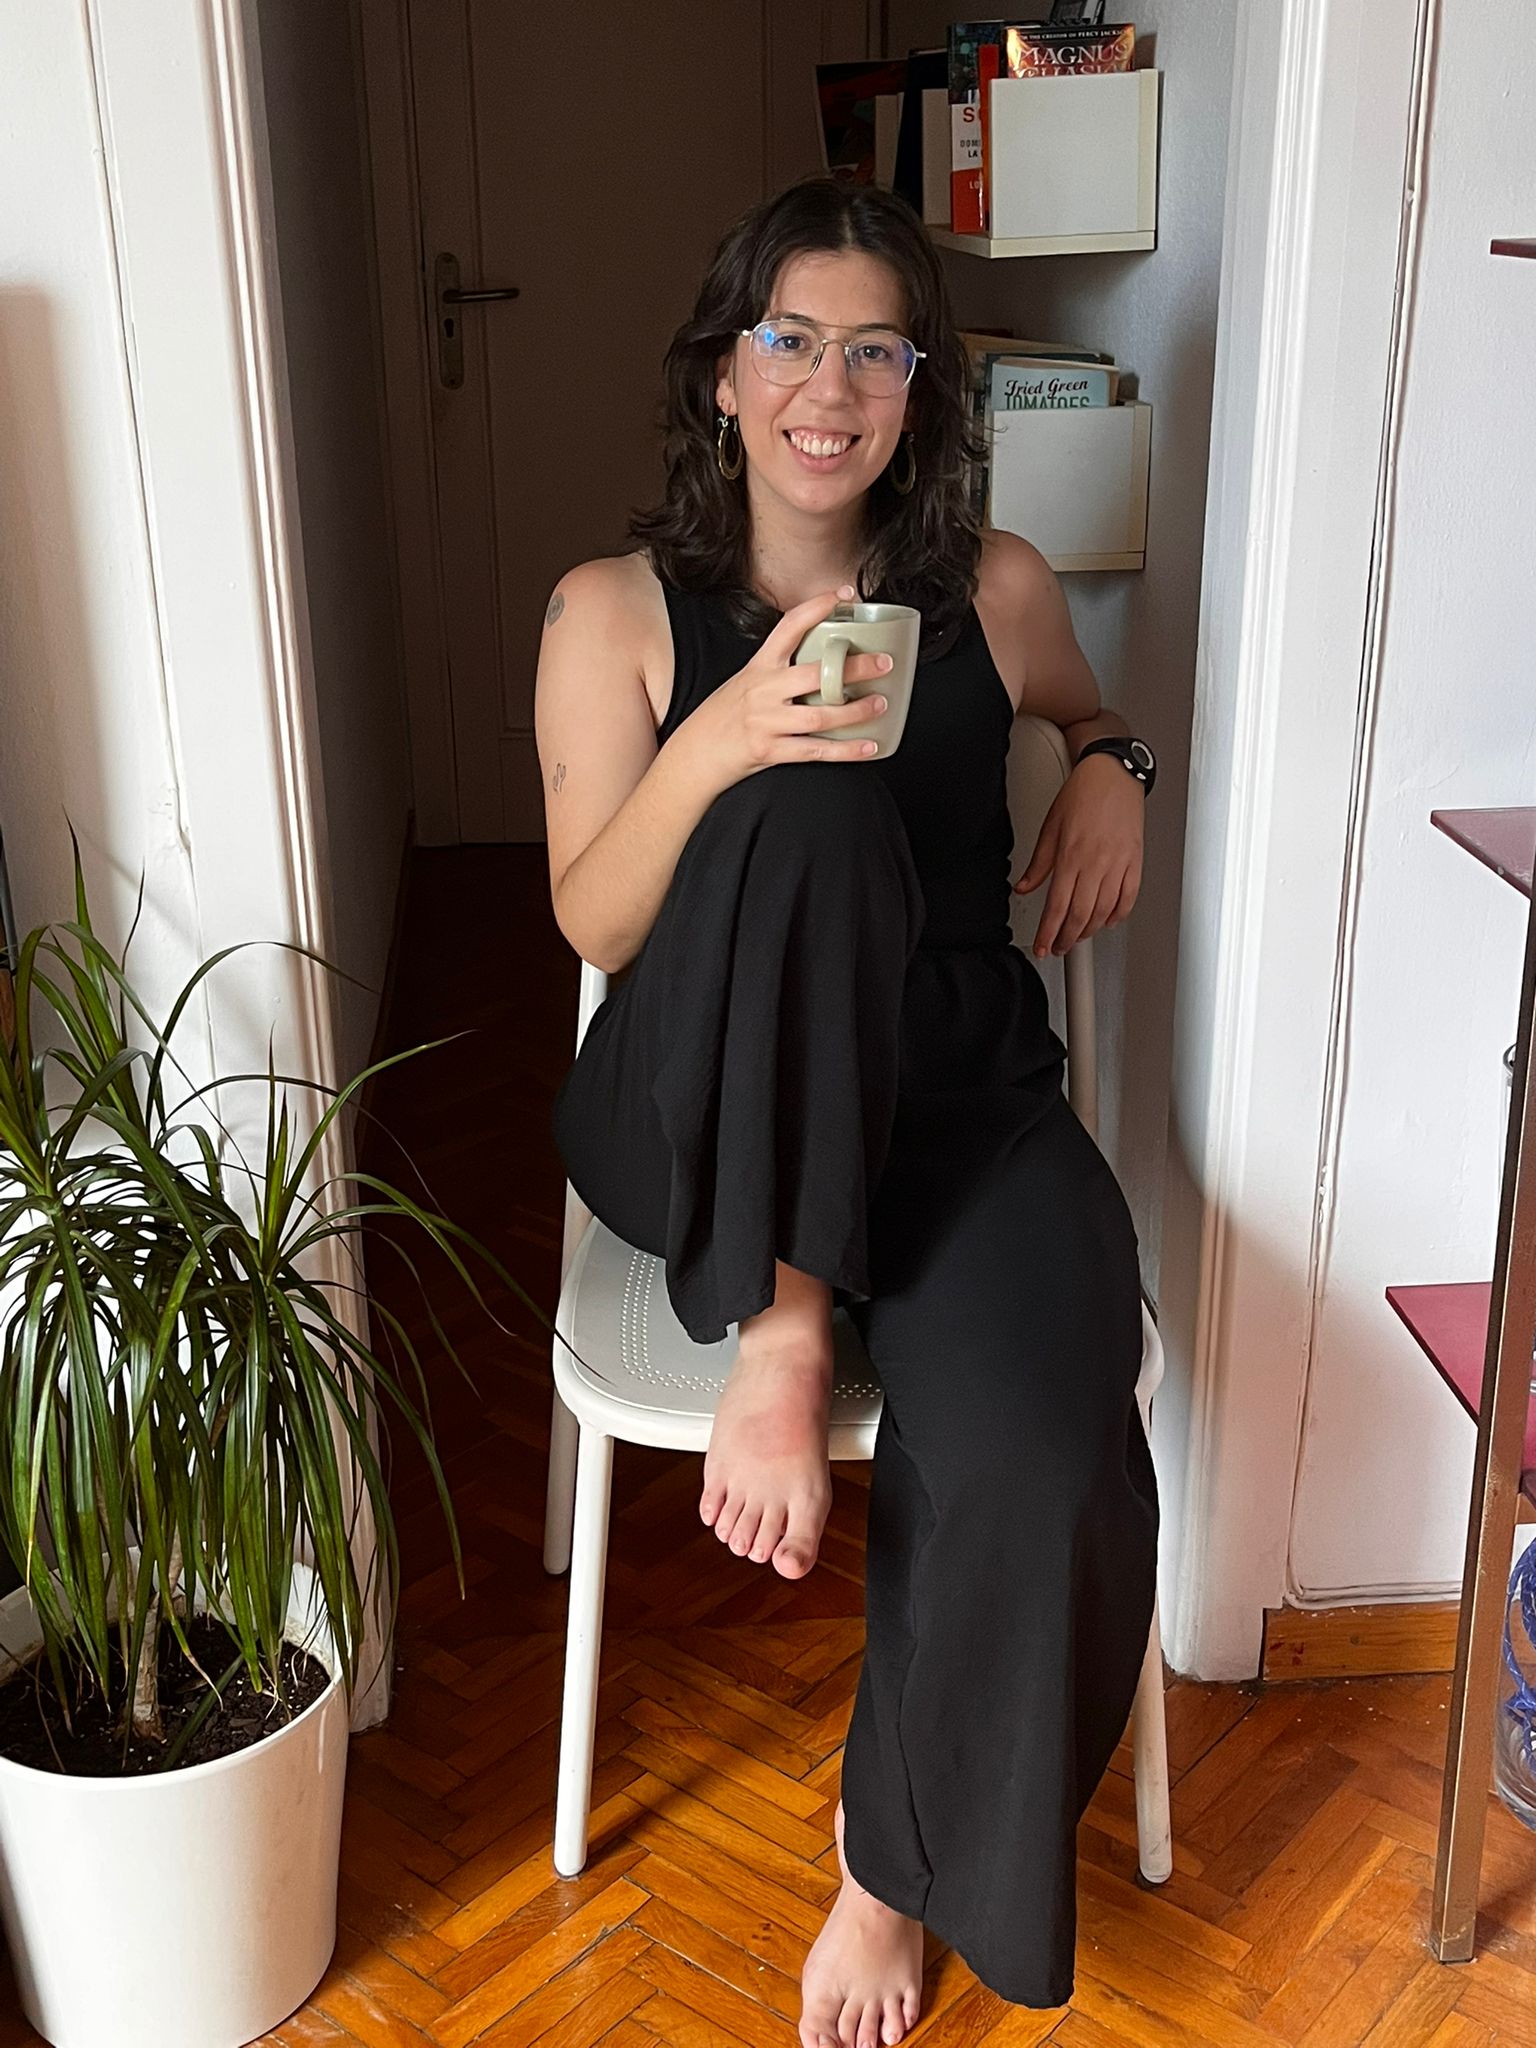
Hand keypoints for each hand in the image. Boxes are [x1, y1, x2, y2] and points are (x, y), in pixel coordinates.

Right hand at [676, 585, 894, 794]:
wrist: (695, 753)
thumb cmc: (724, 716)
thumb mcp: (747, 681)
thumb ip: (779, 671)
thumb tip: (825, 662)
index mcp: (759, 667)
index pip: (789, 626)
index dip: (818, 607)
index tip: (845, 594)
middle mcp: (763, 691)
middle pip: (814, 674)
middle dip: (853, 667)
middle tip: (884, 661)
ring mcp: (767, 722)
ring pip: (820, 715)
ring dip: (856, 711)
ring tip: (881, 703)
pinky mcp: (771, 751)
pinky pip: (816, 751)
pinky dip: (846, 750)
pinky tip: (869, 747)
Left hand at [1012, 752, 1142, 956]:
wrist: (1113, 773)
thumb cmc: (1083, 794)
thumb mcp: (1050, 827)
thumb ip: (1038, 864)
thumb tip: (1024, 887)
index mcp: (1070, 855)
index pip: (1056, 906)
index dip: (1048, 933)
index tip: (1043, 947)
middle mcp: (1095, 862)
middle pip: (1080, 915)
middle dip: (1067, 938)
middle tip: (1058, 947)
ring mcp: (1118, 863)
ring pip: (1104, 911)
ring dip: (1090, 930)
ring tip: (1078, 936)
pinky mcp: (1135, 861)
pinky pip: (1128, 897)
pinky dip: (1117, 915)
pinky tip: (1107, 921)